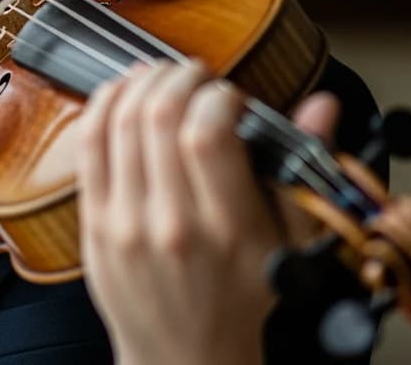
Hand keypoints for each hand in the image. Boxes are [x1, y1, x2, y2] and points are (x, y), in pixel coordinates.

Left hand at [77, 60, 337, 364]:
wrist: (186, 359)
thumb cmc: (242, 301)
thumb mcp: (289, 244)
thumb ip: (301, 168)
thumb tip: (322, 105)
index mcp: (227, 230)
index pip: (207, 134)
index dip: (216, 96)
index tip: (229, 95)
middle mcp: (171, 223)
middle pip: (159, 116)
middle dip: (178, 76)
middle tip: (195, 74)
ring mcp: (125, 223)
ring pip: (121, 121)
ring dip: (142, 82)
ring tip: (162, 75)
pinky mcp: (94, 222)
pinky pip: (88, 144)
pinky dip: (104, 104)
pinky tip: (123, 91)